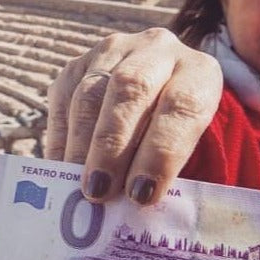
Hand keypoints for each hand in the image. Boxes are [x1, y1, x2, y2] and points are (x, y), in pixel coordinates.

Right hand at [46, 27, 221, 204]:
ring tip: (78, 186)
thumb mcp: (195, 150)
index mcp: (199, 72)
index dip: (161, 153)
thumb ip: (173, 175)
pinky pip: (62, 98)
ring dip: (81, 145)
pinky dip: (61, 138)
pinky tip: (62, 170)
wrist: (159, 96)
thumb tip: (138, 210)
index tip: (142, 195)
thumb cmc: (178, 139)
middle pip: (131, 90)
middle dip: (112, 146)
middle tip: (100, 191)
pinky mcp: (78, 63)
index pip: (183, 106)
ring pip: (90, 92)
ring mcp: (113, 50)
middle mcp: (157, 50)